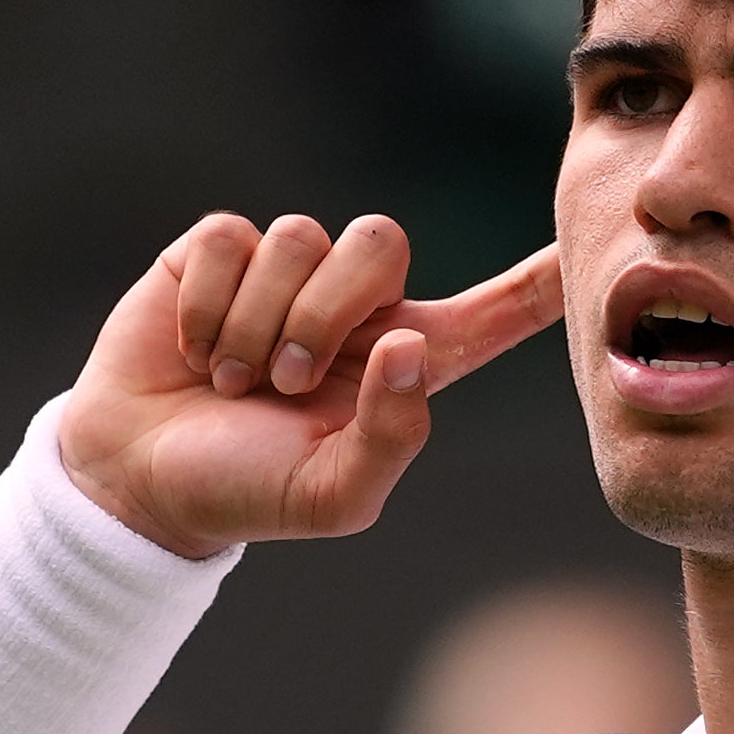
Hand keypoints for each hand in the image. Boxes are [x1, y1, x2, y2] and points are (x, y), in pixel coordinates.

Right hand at [59, 214, 563, 559]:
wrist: (136, 480)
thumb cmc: (245, 492)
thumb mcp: (331, 496)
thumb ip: (391, 435)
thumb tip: (411, 346)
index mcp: (404, 362)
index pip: (493, 310)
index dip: (541, 277)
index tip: (597, 244)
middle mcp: (355, 307)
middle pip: (381, 244)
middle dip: (327, 313)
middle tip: (283, 382)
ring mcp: (285, 271)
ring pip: (298, 240)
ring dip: (256, 322)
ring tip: (230, 379)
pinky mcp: (217, 253)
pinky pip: (230, 238)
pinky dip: (206, 303)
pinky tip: (192, 347)